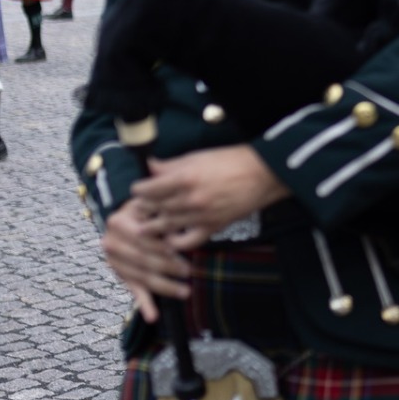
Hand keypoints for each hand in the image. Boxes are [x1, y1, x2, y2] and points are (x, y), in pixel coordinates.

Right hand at [100, 199, 190, 321]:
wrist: (127, 218)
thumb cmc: (146, 210)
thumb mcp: (151, 206)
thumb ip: (160, 214)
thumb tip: (176, 230)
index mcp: (118, 222)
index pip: (142, 238)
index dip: (161, 244)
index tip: (180, 250)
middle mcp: (110, 243)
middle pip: (142, 260)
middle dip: (167, 267)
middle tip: (189, 271)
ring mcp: (114, 262)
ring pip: (142, 278)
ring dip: (165, 287)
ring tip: (185, 292)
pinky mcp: (121, 275)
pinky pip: (134, 290)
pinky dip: (145, 305)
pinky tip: (153, 316)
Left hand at [130, 145, 288, 249]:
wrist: (262, 174)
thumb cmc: (231, 160)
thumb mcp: (198, 156)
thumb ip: (171, 164)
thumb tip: (150, 166)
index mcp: (184, 178)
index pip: (148, 189)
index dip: (138, 190)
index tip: (137, 190)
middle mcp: (189, 199)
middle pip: (154, 208)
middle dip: (142, 208)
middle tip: (137, 209)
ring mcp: (200, 215)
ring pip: (166, 226)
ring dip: (152, 227)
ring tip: (143, 228)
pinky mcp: (212, 227)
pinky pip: (188, 241)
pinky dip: (175, 243)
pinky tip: (170, 239)